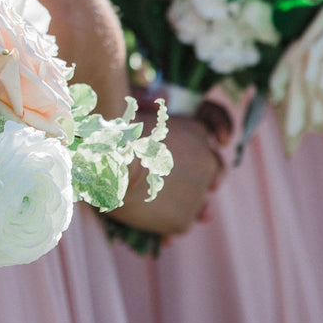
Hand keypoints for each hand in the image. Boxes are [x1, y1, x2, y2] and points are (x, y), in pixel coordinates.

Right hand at [108, 116, 224, 238]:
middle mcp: (207, 163)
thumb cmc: (117, 134)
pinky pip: (181, 223)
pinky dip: (169, 225)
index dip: (202, 159)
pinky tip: (155, 229)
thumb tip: (162, 93)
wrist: (111, 164)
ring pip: (196, 202)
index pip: (210, 148)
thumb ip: (153, 105)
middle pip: (211, 176)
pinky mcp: (184, 219)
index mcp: (199, 134)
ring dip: (183, 204)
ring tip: (158, 209)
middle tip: (176, 189)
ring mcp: (199, 193)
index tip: (194, 168)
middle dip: (198, 183)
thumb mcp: (139, 111)